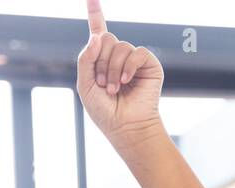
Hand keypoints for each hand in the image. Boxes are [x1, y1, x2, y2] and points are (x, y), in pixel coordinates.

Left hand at [77, 0, 164, 151]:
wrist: (125, 127)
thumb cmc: (104, 110)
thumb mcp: (85, 84)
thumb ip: (86, 59)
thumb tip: (97, 36)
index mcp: (102, 59)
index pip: (98, 31)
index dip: (95, 13)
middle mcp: (118, 56)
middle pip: (107, 38)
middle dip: (100, 61)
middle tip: (103, 84)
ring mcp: (134, 59)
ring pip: (120, 46)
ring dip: (112, 70)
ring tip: (114, 89)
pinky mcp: (148, 64)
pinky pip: (136, 53)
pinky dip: (128, 68)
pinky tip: (126, 82)